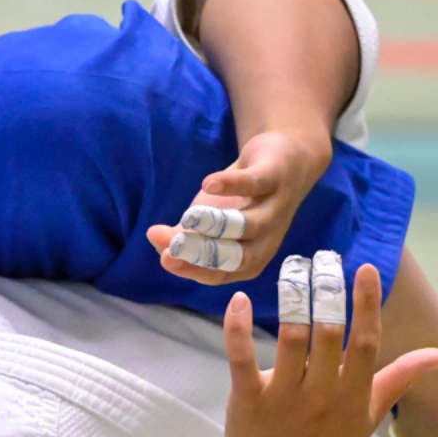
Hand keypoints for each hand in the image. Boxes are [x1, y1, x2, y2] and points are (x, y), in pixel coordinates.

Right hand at [147, 128, 331, 283]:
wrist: (283, 162)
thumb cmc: (241, 200)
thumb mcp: (209, 222)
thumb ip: (183, 235)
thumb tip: (154, 239)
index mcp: (248, 260)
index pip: (219, 274)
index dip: (191, 268)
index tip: (164, 258)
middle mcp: (267, 241)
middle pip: (239, 258)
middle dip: (204, 255)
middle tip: (170, 248)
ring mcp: (275, 210)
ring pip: (251, 225)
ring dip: (218, 223)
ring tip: (188, 217)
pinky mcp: (276, 179)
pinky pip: (255, 184)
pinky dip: (233, 185)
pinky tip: (209, 184)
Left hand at [223, 261, 437, 436]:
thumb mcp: (367, 417)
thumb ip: (400, 379)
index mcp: (353, 396)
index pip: (366, 341)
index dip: (366, 303)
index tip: (365, 268)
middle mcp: (322, 395)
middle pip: (328, 333)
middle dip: (326, 290)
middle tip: (323, 257)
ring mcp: (284, 398)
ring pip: (291, 339)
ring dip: (291, 299)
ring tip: (292, 268)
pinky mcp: (248, 401)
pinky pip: (241, 358)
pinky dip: (237, 328)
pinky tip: (238, 301)